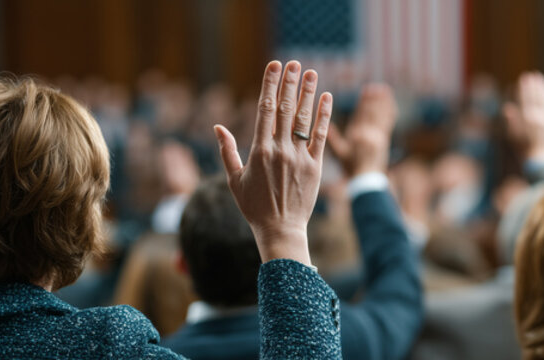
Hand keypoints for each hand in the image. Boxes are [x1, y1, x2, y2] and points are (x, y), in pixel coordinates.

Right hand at [214, 60, 332, 264]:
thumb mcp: (234, 179)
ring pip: (304, 119)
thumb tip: (218, 127)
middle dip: (290, 83)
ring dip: (308, 93)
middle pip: (285, 109)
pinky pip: (321, 136)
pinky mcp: (316, 166)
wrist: (280, 230)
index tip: (274, 66)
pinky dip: (324, 116)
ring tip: (311, 73)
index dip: (270, 85)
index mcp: (259, 151)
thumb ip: (226, 151)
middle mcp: (280, 150)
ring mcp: (299, 157)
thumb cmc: (254, 207)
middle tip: (294, 63)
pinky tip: (326, 98)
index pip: (265, 109)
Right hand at [328, 83, 396, 176]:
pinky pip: (388, 122)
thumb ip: (333, 139)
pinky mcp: (384, 140)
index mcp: (357, 136)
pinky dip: (389, 111)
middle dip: (374, 99)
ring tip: (384, 90)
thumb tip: (325, 125)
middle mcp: (369, 135)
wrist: (366, 179)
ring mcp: (378, 137)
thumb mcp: (339, 154)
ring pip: (381, 116)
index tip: (367, 90)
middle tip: (375, 87)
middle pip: (372, 113)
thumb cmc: (350, 167)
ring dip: (383, 102)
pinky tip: (390, 103)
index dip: (365, 102)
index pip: (361, 115)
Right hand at [503, 71, 543, 161]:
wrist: (539, 157)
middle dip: (533, 85)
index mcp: (526, 121)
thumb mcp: (513, 135)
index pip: (525, 100)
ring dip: (543, 87)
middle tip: (532, 74)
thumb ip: (511, 121)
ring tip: (540, 77)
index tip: (524, 78)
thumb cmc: (522, 147)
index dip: (525, 88)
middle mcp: (538, 119)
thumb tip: (507, 107)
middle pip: (536, 97)